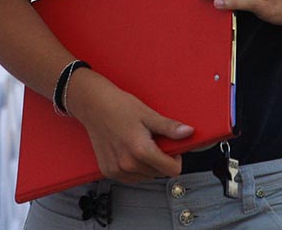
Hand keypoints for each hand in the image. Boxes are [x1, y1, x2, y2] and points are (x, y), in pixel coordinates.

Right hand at [66, 69, 193, 182]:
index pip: (172, 170)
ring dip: (148, 165)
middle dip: (161, 159)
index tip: (171, 147)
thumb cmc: (118, 106)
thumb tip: (188, 133)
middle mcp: (127, 164)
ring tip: (138, 143)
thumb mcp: (148, 114)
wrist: (92, 105)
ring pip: (146, 176)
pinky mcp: (108, 172)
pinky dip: (135, 167)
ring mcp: (116, 170)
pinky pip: (131, 178)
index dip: (176, 158)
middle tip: (152, 140)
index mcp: (140, 151)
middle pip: (159, 173)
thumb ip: (169, 127)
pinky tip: (129, 150)